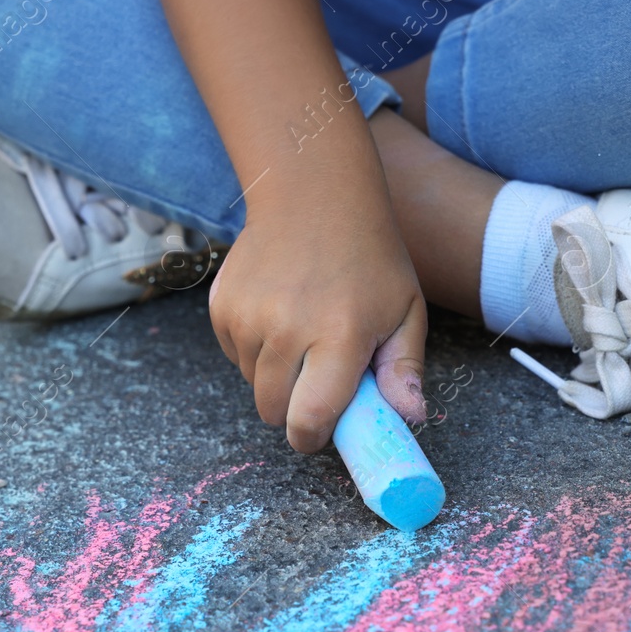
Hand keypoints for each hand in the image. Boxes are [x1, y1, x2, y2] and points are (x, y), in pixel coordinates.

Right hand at [209, 178, 426, 453]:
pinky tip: (279, 313)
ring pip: (253, 383)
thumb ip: (404, 369)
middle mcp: (287, 329)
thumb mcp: (405, 310)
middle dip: (295, 408)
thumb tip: (408, 417)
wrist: (314, 194)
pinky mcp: (222, 307)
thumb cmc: (370, 258)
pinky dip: (254, 349)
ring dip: (275, 375)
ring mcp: (247, 317)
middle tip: (320, 377)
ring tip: (304, 332)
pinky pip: (233, 355)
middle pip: (274, 410)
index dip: (312, 437)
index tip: (321, 431)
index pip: (309, 420)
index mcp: (339, 336)